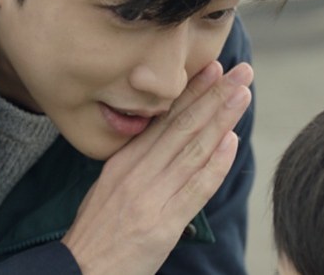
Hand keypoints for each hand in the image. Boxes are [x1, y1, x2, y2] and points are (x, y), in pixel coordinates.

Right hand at [61, 61, 252, 274]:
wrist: (80, 269)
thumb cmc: (96, 233)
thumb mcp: (108, 188)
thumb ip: (136, 166)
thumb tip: (163, 145)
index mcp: (123, 161)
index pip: (163, 119)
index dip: (191, 92)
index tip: (212, 68)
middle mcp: (137, 172)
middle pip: (182, 126)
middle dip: (214, 94)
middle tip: (240, 70)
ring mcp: (150, 196)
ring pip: (193, 149)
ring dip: (221, 119)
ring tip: (242, 95)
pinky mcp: (163, 224)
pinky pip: (195, 189)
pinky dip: (216, 164)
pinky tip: (232, 143)